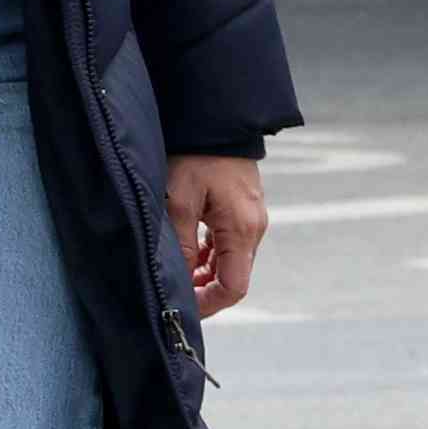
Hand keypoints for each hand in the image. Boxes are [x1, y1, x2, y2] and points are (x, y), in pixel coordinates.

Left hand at [165, 155, 266, 320]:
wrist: (217, 121)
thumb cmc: (196, 156)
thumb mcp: (179, 201)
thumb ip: (181, 245)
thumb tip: (180, 280)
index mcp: (241, 229)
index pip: (234, 287)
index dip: (208, 304)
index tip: (182, 307)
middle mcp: (254, 228)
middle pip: (234, 278)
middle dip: (204, 291)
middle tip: (173, 292)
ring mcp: (252, 219)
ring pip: (231, 262)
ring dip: (205, 273)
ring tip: (177, 272)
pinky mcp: (244, 211)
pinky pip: (229, 244)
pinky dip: (210, 256)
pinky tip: (188, 252)